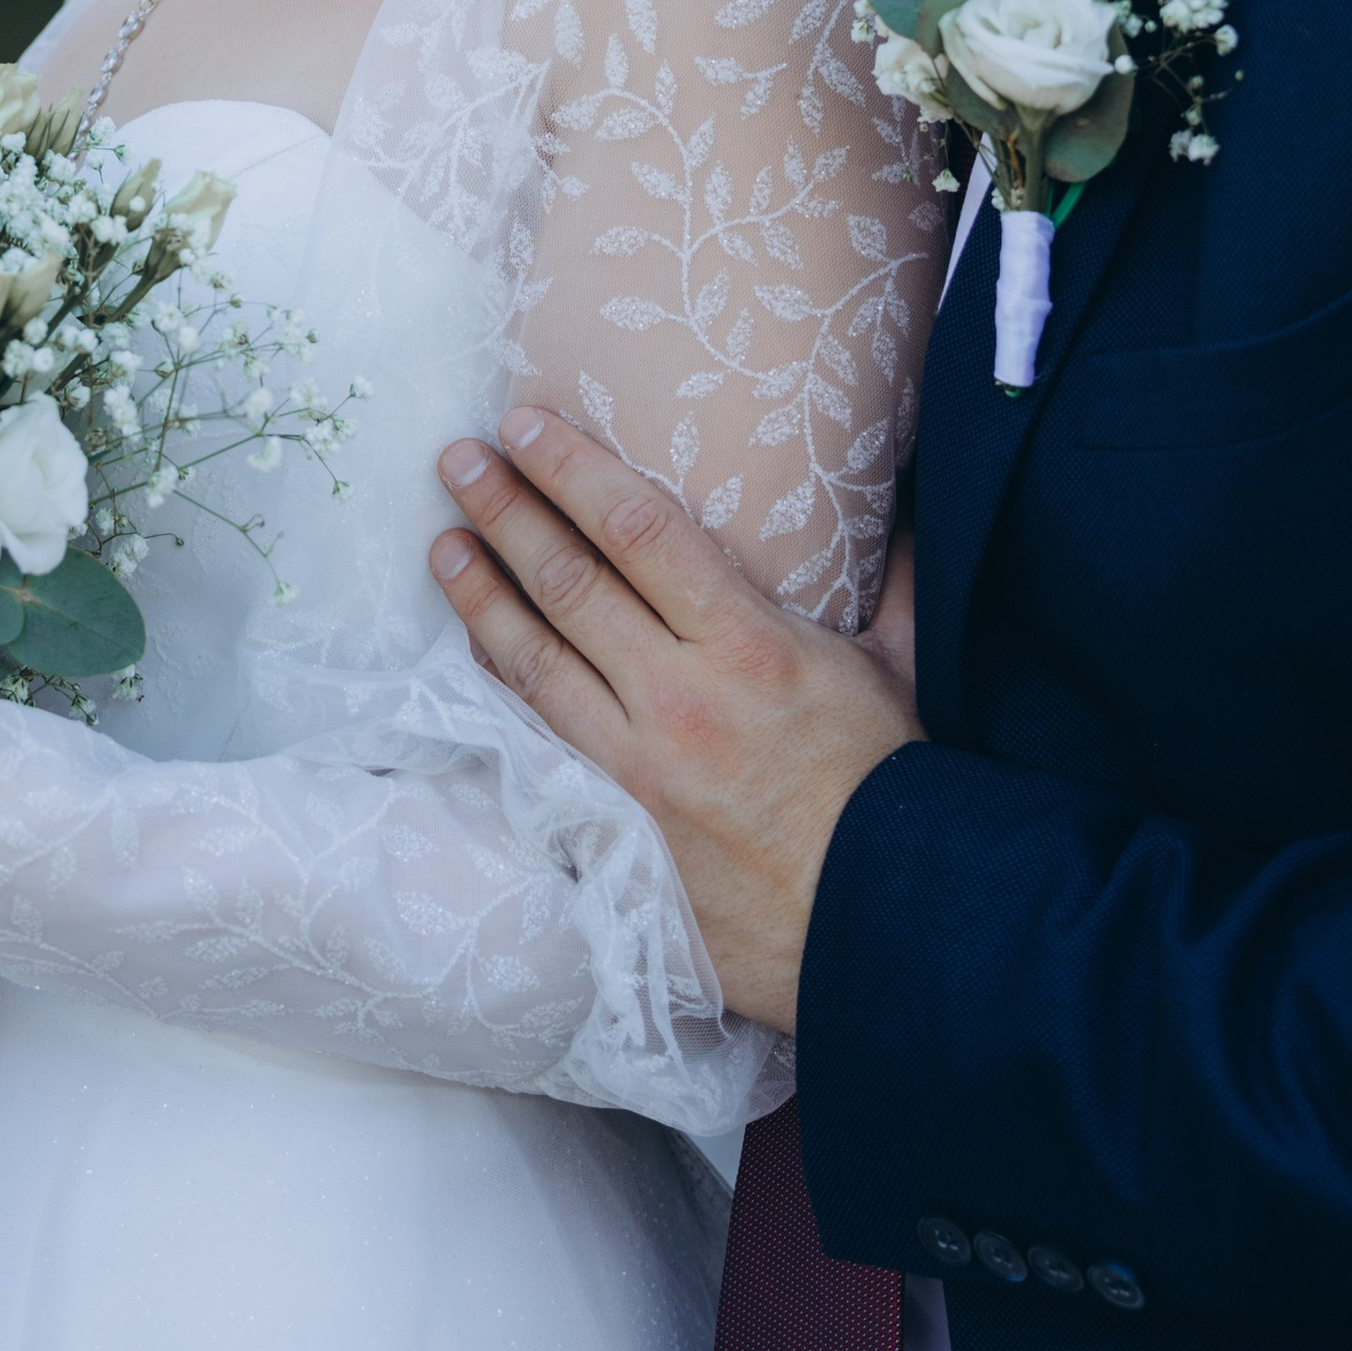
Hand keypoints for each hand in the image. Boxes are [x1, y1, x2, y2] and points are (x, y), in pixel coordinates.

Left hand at [430, 409, 922, 1029]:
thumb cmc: (894, 791)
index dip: (572, 469)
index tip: (523, 424)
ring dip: (479, 594)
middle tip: (457, 460)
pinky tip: (473, 646)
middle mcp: (679, 697)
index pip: (639, 531)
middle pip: (568, 583)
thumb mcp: (906, 668)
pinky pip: (539, 737)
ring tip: (442, 543)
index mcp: (749, 645)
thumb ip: (896, 577)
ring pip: (534, 661)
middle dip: (505, 511)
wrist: (879, 925)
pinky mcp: (614, 822)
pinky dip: (500, 683)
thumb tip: (909, 494)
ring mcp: (636, 765)